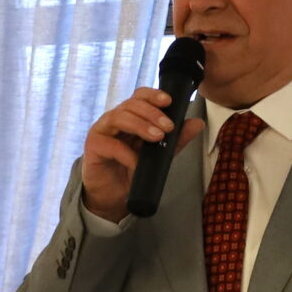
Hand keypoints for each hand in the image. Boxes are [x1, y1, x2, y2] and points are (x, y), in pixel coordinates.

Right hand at [79, 86, 203, 220]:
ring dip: (140, 125)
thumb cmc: (132, 171)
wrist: (113, 197)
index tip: (169, 101)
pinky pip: (110, 144)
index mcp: (130, 116)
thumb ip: (176, 139)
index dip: (153, 95)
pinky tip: (137, 163)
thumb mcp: (159, 155)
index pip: (139, 96)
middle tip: (168, 127)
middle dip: (152, 113)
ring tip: (157, 137)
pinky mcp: (93, 146)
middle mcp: (114, 119)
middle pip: (131, 104)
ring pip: (119, 117)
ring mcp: (102, 130)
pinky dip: (127, 153)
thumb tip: (198, 123)